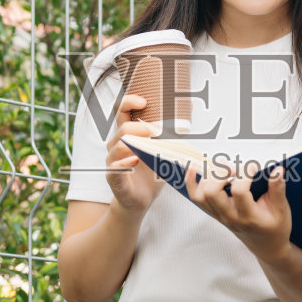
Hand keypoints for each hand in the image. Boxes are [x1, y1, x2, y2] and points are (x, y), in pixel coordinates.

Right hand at [104, 94, 164, 214]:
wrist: (140, 200)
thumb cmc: (150, 173)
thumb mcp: (163, 151)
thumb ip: (170, 133)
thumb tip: (189, 109)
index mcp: (127, 135)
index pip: (121, 111)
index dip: (129, 101)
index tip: (144, 101)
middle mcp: (116, 145)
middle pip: (123, 128)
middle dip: (141, 126)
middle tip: (158, 131)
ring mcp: (113, 161)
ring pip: (117, 145)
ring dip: (134, 143)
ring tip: (150, 145)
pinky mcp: (113, 177)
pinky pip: (114, 167)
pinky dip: (125, 163)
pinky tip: (136, 161)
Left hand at [183, 159, 294, 261]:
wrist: (266, 246)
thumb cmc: (275, 229)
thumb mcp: (282, 210)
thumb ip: (278, 189)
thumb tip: (277, 170)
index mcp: (248, 216)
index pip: (238, 191)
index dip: (244, 174)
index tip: (254, 168)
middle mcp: (230, 216)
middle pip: (212, 192)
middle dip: (222, 173)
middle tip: (236, 169)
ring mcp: (220, 215)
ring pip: (201, 195)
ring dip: (209, 177)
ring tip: (224, 170)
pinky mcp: (215, 213)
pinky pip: (197, 198)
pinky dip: (192, 183)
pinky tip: (192, 170)